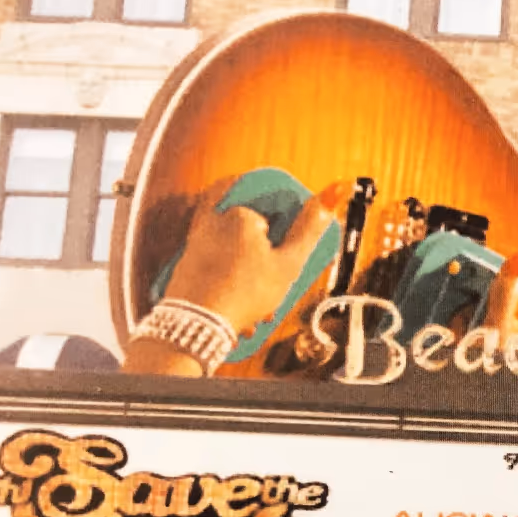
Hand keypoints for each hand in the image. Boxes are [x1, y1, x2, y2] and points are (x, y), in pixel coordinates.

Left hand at [166, 177, 337, 335]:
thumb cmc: (245, 292)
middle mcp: (214, 219)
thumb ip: (309, 229)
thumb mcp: (288, 263)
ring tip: (258, 309)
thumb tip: (331, 194)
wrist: (197, 322)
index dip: (284, 244)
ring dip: (250, 281)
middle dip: (265, 265)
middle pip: (252, 238)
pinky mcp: (186, 261)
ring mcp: (196, 241)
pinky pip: (216, 269)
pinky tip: (240, 310)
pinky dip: (231, 287)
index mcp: (240, 214)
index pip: (273, 218)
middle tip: (274, 291)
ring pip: (235, 256)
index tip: (286, 264)